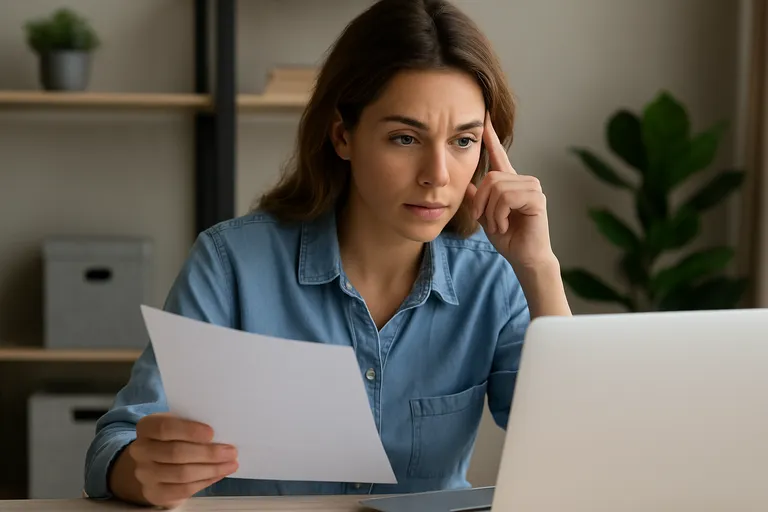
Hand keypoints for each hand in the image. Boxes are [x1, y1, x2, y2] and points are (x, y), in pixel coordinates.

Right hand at [113, 413, 237, 508]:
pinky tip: (219, 474)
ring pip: (182, 474)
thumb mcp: (177, 423)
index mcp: (146, 427)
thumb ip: (193, 424)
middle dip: (208, 453)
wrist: (152, 463)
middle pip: (176, 453)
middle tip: (231, 451)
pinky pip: (183, 490)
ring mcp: (145, 474)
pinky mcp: (154, 493)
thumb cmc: (172, 437)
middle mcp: (140, 450)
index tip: (212, 433)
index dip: (189, 431)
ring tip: (231, 464)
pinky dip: (205, 482)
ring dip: (211, 469)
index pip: (165, 428)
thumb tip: (223, 431)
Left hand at [465, 113, 554, 270]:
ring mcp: (532, 188)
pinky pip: (506, 198)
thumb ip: (477, 199)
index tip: (484, 117)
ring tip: (498, 224)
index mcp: (510, 183)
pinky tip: (506, 225)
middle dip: (481, 202)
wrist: (524, 258)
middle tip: (485, 220)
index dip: (491, 137)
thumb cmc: (508, 238)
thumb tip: (465, 184)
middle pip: (490, 177)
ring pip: (497, 188)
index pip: (499, 155)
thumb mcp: (485, 216)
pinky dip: (499, 215)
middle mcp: (523, 181)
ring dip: (491, 212)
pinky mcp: (537, 198)